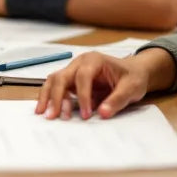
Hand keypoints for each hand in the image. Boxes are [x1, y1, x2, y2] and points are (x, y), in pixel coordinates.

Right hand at [35, 51, 161, 120]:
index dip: (83, 96)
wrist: (132, 72)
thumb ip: (117, 100)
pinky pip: (57, 87)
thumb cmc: (132, 77)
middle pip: (62, 76)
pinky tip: (47, 109)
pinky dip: (51, 97)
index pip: (82, 76)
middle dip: (57, 96)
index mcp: (94, 60)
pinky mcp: (71, 80)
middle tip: (54, 116)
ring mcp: (73, 70)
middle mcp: (80, 62)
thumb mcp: (131, 88)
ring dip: (49, 97)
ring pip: (54, 80)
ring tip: (44, 113)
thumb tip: (102, 113)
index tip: (86, 115)